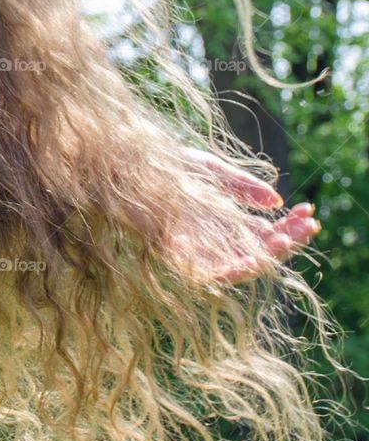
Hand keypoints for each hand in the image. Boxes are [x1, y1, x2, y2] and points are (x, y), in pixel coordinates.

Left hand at [179, 147, 320, 284]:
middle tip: (310, 225)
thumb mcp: (214, 172)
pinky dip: (235, 268)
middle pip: (260, 251)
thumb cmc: (168, 167)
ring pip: (242, 265)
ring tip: (287, 239)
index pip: (266, 233)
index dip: (291, 226)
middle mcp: (216, 241)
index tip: (310, 212)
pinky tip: (255, 257)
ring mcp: (199, 251)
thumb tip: (276, 202)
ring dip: (268, 255)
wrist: (129, 166)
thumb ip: (243, 187)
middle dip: (288, 240)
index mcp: (227, 222)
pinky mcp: (179, 258)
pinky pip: (211, 273)